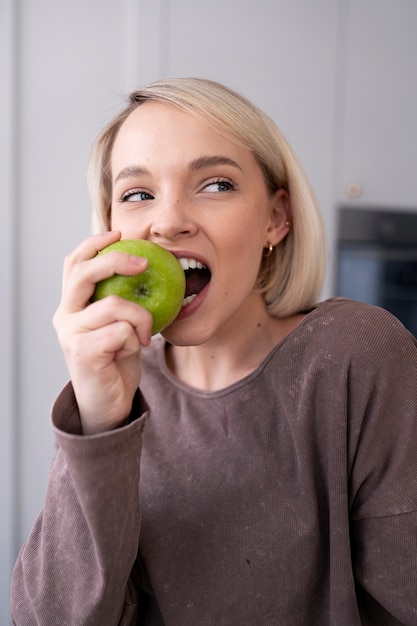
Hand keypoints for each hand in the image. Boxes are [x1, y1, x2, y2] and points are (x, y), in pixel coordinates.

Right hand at [53, 231, 152, 433]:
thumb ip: (121, 300)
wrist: (109, 404)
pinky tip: (132, 352)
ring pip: (115, 305)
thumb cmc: (117, 362)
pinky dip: (136, 339)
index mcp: (71, 305)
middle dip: (116, 260)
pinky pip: (123, 331)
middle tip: (144, 263)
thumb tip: (145, 267)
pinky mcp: (82, 352)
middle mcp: (64, 316)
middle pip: (84, 272)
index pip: (74, 264)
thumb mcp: (119, 325)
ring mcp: (70, 334)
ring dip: (141, 318)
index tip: (120, 233)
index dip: (94, 243)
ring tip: (145, 335)